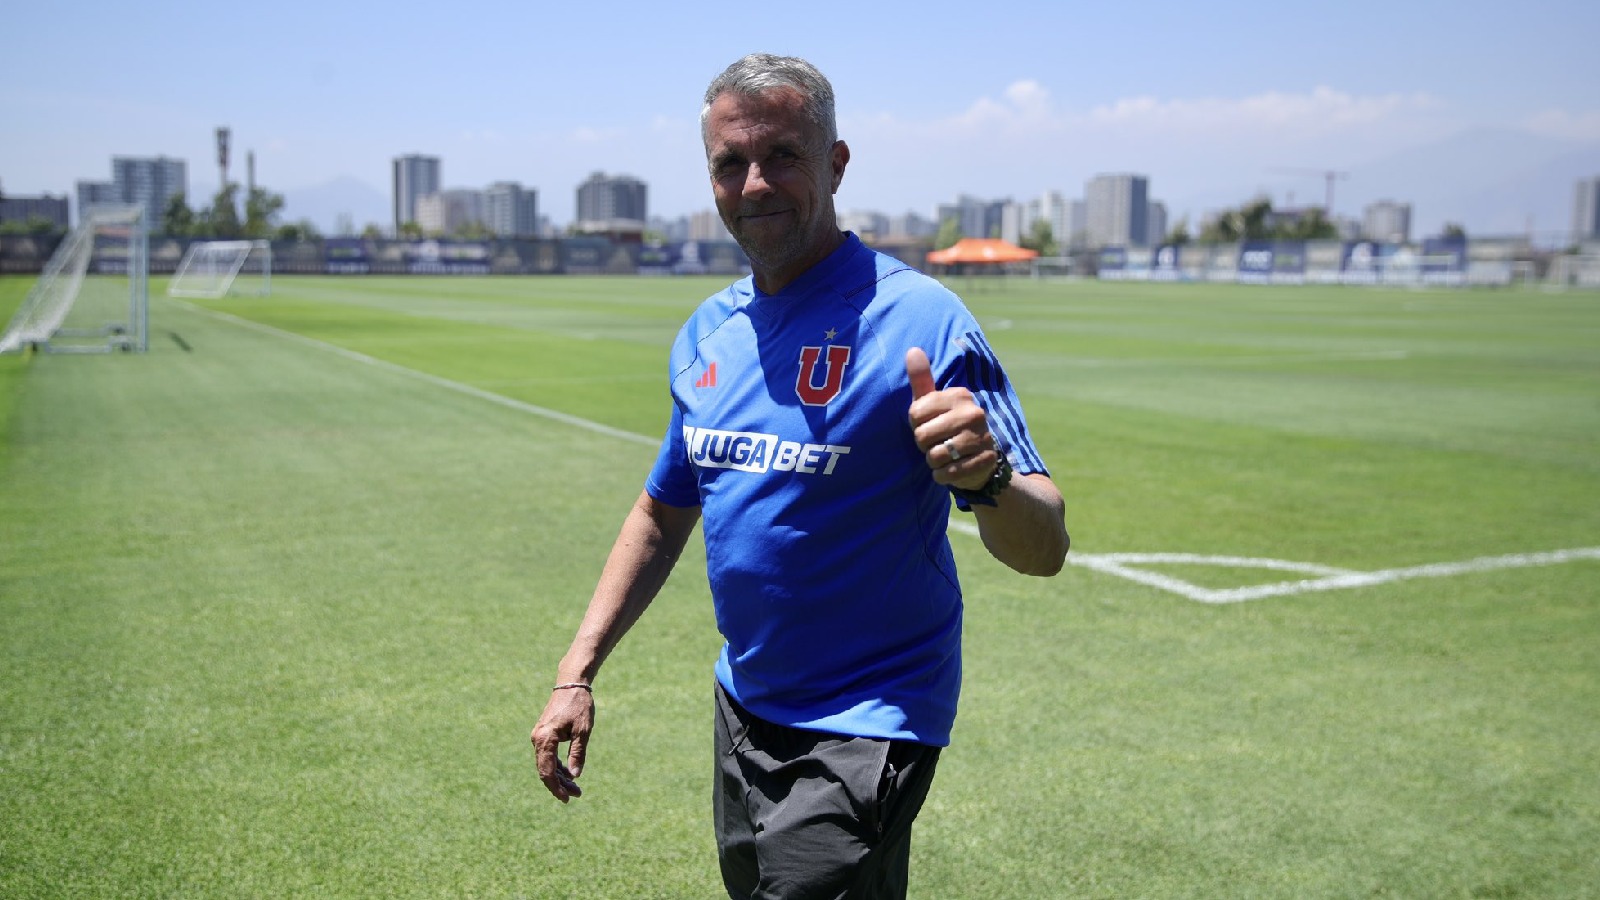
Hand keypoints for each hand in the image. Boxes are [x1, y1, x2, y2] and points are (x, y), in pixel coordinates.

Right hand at [531, 687, 594, 802]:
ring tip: (576, 788)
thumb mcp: (583, 731)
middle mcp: (538, 739)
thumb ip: (578, 753)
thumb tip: (575, 776)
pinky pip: (548, 756)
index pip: (547, 771)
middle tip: (576, 795)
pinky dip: (558, 766)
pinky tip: (569, 774)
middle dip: (560, 785)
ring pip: (546, 764)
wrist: (571, 684)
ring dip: (560, 777)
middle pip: (545, 770)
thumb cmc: (579, 705)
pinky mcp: (543, 735)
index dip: (556, 787)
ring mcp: (539, 737)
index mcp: (545, 738)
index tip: (567, 798)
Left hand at [906, 347, 997, 491]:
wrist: (979, 461)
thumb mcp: (933, 403)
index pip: (915, 414)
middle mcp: (973, 413)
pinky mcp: (986, 460)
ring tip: (945, 456)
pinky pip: (948, 473)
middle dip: (924, 445)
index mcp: (959, 396)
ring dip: (933, 462)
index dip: (916, 425)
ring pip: (935, 456)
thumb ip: (922, 379)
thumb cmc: (947, 428)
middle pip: (922, 436)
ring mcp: (982, 437)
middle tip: (938, 443)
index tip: (930, 425)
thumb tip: (912, 349)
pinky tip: (951, 470)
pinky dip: (943, 476)